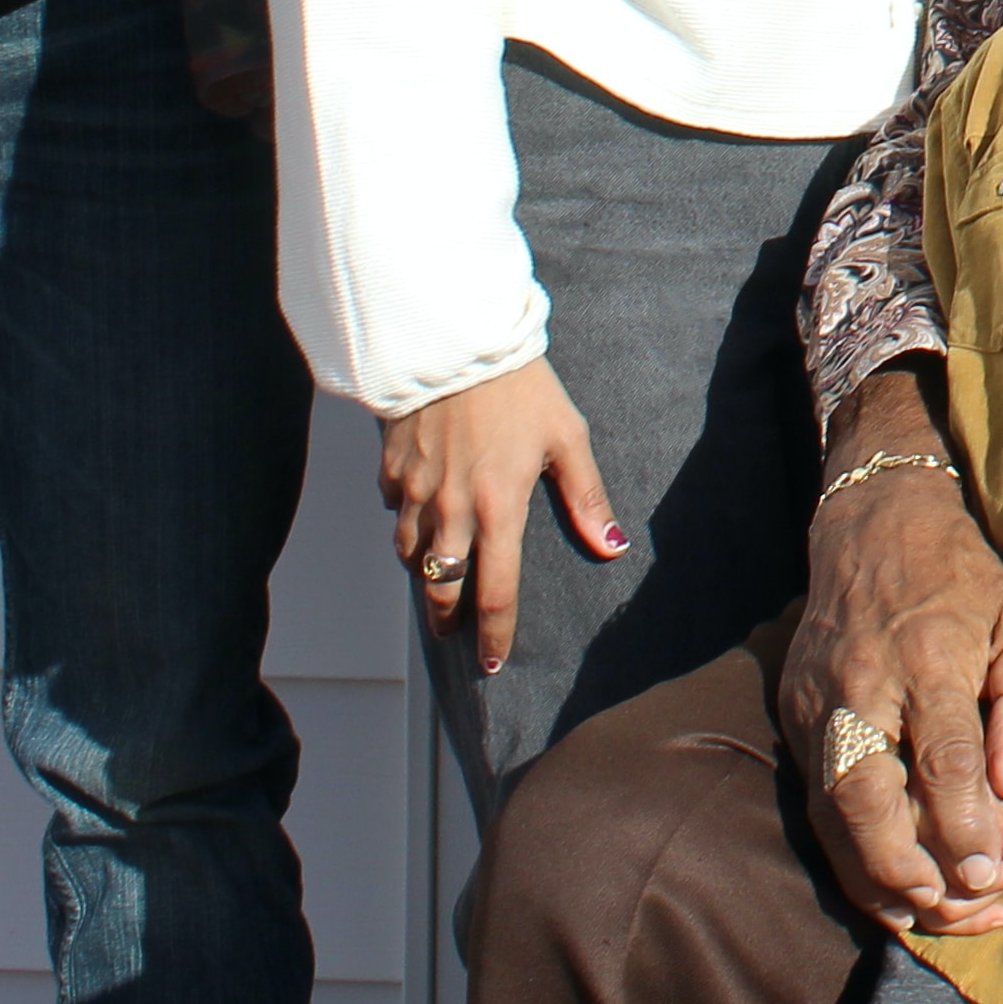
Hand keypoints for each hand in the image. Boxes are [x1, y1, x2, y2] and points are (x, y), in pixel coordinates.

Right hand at [379, 355, 626, 679]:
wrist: (456, 340)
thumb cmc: (519, 384)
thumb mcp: (566, 435)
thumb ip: (585, 497)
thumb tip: (611, 546)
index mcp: (498, 507)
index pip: (494, 593)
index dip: (494, 635)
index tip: (493, 663)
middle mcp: (451, 510)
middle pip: (441, 590)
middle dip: (448, 620)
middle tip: (455, 634)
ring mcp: (414, 491)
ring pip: (410, 556)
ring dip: (425, 575)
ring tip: (439, 581)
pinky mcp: (390, 469)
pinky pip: (394, 511)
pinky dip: (406, 521)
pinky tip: (420, 514)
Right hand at [777, 374, 1002, 935]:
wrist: (873, 520)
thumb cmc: (960, 573)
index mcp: (927, 656)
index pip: (942, 761)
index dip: (967, 826)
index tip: (992, 872)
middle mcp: (861, 685)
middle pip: (869, 800)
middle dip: (912, 867)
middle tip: (963, 901)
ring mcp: (817, 703)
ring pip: (833, 815)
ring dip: (880, 877)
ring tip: (936, 908)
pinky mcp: (795, 716)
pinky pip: (818, 803)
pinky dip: (851, 854)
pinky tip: (892, 885)